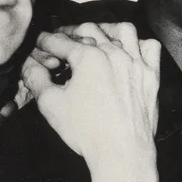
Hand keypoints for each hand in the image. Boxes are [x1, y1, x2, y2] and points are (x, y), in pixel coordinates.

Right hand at [21, 22, 162, 181]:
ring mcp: (136, 63)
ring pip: (123, 31)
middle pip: (90, 30)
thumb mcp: (51, 104)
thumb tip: (30, 65)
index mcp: (88, 57)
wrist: (121, 151)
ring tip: (96, 37)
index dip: (46, 41)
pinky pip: (149, 47)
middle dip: (72, 31)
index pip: (61, 41)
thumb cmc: (86, 130)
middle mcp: (114, 54)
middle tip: (63, 39)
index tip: (41, 42)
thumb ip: (37, 79)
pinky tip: (129, 51)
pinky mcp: (151, 75)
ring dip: (106, 30)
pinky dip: (138, 44)